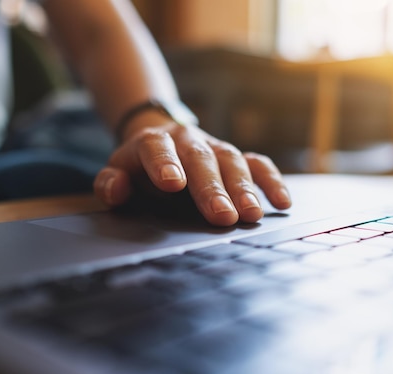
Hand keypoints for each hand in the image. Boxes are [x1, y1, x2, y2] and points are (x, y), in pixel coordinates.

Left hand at [93, 122, 291, 225]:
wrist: (162, 137)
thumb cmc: (139, 165)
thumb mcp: (117, 171)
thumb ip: (110, 182)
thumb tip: (116, 190)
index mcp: (153, 143)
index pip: (157, 149)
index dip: (164, 164)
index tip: (172, 183)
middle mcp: (188, 141)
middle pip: (201, 159)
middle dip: (212, 188)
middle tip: (222, 216)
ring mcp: (215, 147)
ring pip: (232, 161)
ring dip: (244, 188)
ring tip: (251, 215)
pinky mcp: (236, 156)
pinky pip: (258, 163)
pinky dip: (271, 181)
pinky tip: (282, 203)